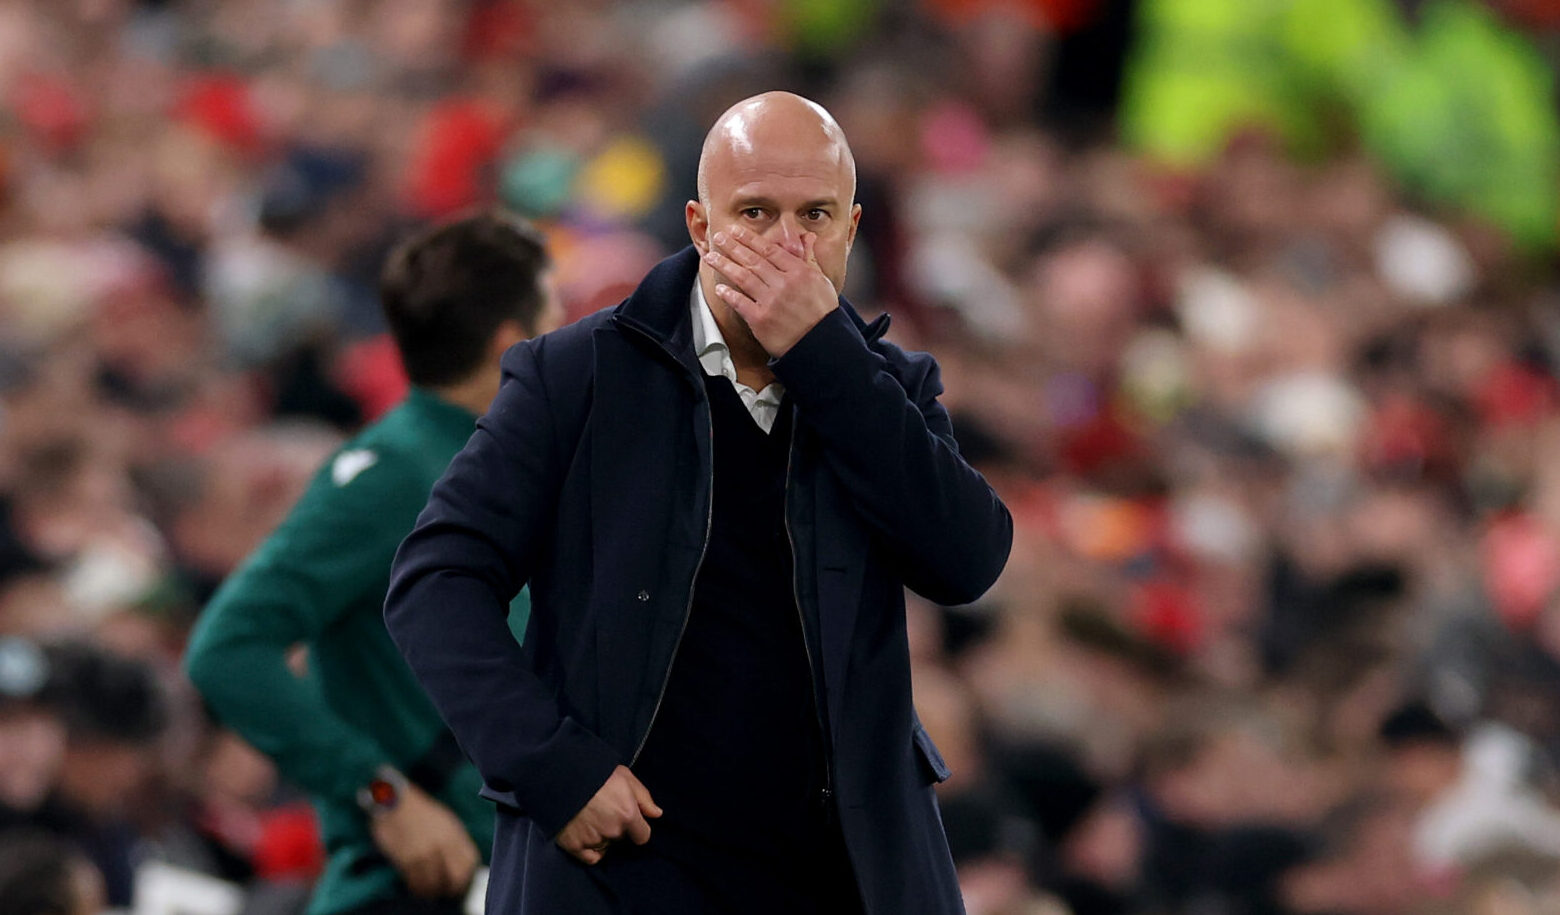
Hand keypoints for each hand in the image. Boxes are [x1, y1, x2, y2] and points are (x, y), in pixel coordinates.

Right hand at [369, 781, 480, 897]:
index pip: (470, 863)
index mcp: (455, 834)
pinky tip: (416, 886)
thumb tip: (463, 864)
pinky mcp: (407, 860)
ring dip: (432, 890)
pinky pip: (416, 883)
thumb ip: (456, 842)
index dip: (466, 876)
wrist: (396, 802)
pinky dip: (417, 888)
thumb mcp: (446, 821)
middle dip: (451, 888)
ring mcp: (425, 853)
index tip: (459, 881)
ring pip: (435, 884)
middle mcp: (442, 845)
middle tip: (445, 890)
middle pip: (455, 877)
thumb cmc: (421, 813)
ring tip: (429, 890)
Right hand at [555, 765, 661, 864]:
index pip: (643, 836)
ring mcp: (593, 840)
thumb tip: (657, 814)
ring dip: (602, 836)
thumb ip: (644, 797)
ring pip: (606, 846)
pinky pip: (591, 858)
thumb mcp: (625, 776)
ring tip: (590, 817)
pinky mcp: (574, 846)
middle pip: (621, 838)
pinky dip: (591, 851)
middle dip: (616, 828)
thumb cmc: (595, 772)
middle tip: (604, 811)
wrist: (561, 773)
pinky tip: (586, 835)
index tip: (629, 821)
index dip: (637, 829)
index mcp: (628, 814)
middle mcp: (613, 831)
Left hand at [705, 226, 837, 357]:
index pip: (769, 250)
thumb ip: (810, 258)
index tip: (736, 231)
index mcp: (798, 272)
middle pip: (753, 260)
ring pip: (743, 278)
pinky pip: (740, 303)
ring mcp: (771, 302)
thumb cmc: (823, 312)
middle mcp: (783, 284)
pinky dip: (729, 294)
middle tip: (718, 237)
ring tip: (711, 257)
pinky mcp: (761, 320)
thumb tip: (809, 237)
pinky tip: (719, 288)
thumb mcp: (821, 281)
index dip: (749, 239)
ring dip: (725, 265)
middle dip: (732, 247)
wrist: (821, 343)